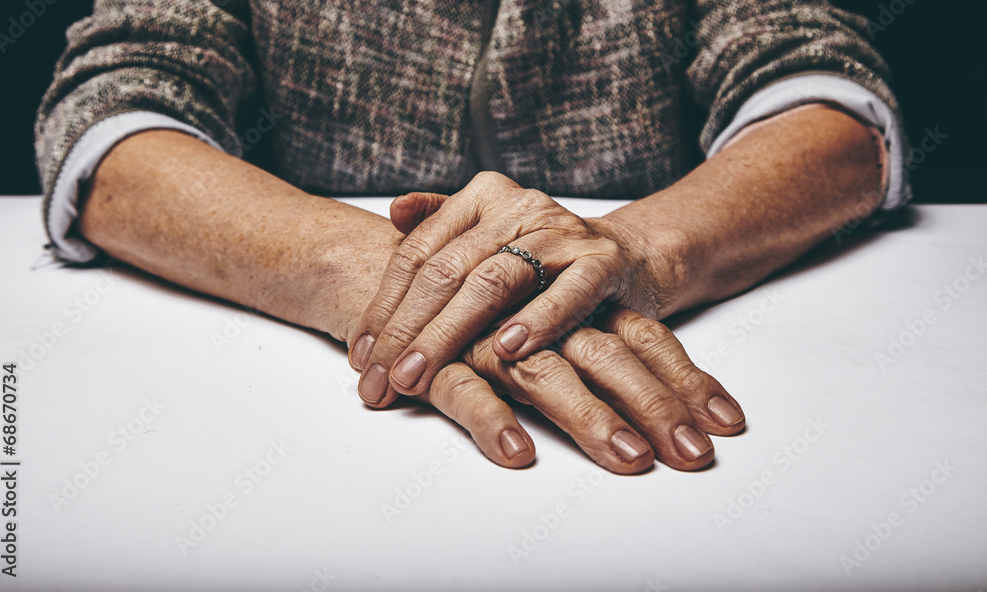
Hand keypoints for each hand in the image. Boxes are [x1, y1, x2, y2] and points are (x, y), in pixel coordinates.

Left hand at [348, 171, 678, 405]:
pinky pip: (568, 291)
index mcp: (480, 199)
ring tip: (420, 374)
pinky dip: (538, 320)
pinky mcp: (604, 261)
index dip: (384, 308)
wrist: (628, 259)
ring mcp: (561, 231)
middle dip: (407, 331)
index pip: (418, 255)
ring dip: (452, 333)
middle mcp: (517, 207)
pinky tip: (508, 349)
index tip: (362, 357)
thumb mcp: (488, 238)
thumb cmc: (544, 260)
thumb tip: (394, 212)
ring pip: (494, 281)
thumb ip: (440, 227)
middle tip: (382, 380)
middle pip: (447, 271)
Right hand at [411, 306, 743, 472]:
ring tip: (630, 459)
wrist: (393, 270)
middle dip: (657, 406)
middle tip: (694, 455)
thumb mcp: (549, 312)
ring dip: (591, 417)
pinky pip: (465, 392)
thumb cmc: (485, 300)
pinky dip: (491, 420)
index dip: (687, 379)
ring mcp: (490, 337)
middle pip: (609, 357)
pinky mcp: (440, 361)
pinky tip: (518, 453)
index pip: (642, 337)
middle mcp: (541, 317)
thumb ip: (609, 335)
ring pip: (547, 376)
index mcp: (574, 303)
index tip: (728, 423)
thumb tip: (674, 383)